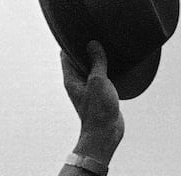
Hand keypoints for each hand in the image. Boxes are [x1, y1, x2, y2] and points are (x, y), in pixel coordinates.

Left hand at [62, 41, 123, 161]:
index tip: (84, 35)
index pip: (65, 55)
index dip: (72, 43)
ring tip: (108, 50)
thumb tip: (92, 44)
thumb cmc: (98, 110)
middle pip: (79, 60)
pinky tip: (115, 65)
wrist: (105, 134)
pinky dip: (106, 70)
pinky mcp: (99, 94)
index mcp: (71, 79)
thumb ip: (96, 61)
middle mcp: (77, 83)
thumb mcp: (98, 81)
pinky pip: (101, 77)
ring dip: (98, 60)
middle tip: (100, 41)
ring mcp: (88, 89)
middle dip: (87, 49)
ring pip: (91, 69)